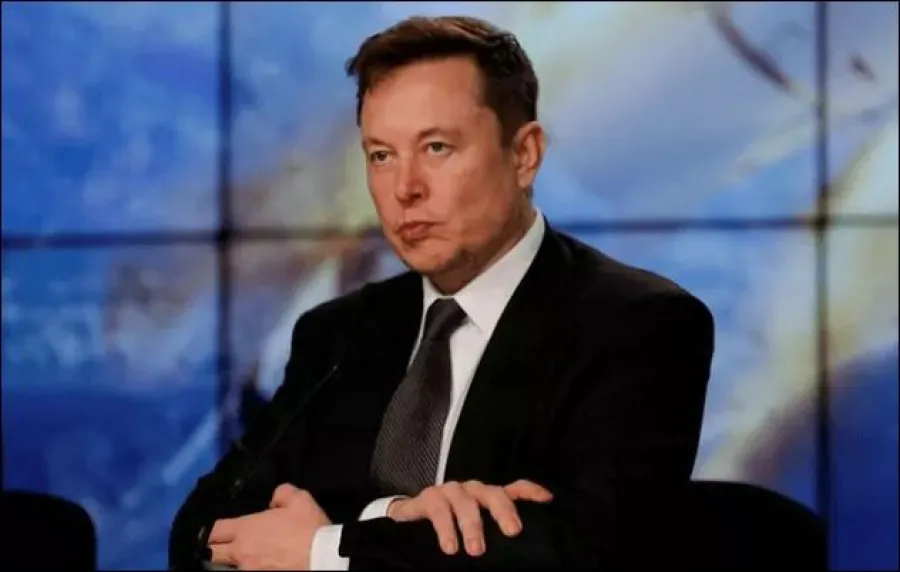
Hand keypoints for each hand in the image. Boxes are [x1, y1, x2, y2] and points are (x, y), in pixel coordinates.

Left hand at [208, 484, 330, 569]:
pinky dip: (251, 567)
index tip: (220, 529)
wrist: (324, 557)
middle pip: (211, 554)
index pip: (213, 530)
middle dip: (215, 548)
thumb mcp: (299, 498)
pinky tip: (262, 563)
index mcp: (246, 529)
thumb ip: (281, 493)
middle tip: (223, 545)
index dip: (213, 528)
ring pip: (229, 567)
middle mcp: (241, 553)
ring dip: (233, 561)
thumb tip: (273, 500)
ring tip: (246, 555)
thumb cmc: (309, 528)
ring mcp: (249, 571)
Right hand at [387, 479, 551, 556]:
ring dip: (472, 525)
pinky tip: (449, 547)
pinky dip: (445, 528)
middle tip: (513, 531)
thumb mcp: (475, 532)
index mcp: (488, 499)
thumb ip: (495, 540)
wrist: (410, 522)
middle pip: (493, 493)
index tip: (548, 500)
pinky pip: (439, 509)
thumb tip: (519, 562)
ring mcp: (451, 491)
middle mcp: (473, 491)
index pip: (514, 489)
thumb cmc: (451, 528)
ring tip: (476, 550)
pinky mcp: (429, 497)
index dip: (531, 491)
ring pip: (466, 502)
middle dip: (504, 511)